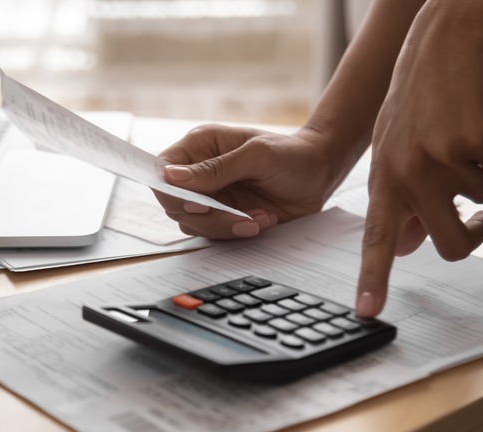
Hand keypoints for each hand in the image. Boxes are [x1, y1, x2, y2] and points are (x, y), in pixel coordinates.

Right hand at [155, 124, 344, 238]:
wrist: (320, 175)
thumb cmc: (291, 155)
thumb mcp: (257, 155)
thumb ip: (216, 168)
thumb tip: (172, 177)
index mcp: (200, 146)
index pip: (163, 171)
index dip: (171, 192)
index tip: (196, 205)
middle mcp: (199, 173)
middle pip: (174, 204)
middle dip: (207, 217)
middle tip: (237, 216)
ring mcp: (211, 197)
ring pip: (193, 224)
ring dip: (226, 227)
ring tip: (259, 217)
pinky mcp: (224, 217)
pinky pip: (215, 234)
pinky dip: (238, 233)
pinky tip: (263, 220)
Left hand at [356, 5, 482, 317]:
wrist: (446, 41)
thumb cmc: (422, 100)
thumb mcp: (397, 149)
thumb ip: (402, 198)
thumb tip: (411, 245)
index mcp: (383, 179)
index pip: (376, 239)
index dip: (373, 278)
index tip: (367, 312)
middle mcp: (405, 174)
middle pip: (449, 245)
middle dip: (473, 237)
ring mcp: (438, 159)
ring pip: (482, 203)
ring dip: (482, 177)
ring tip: (462, 138)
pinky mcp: (473, 143)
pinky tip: (477, 122)